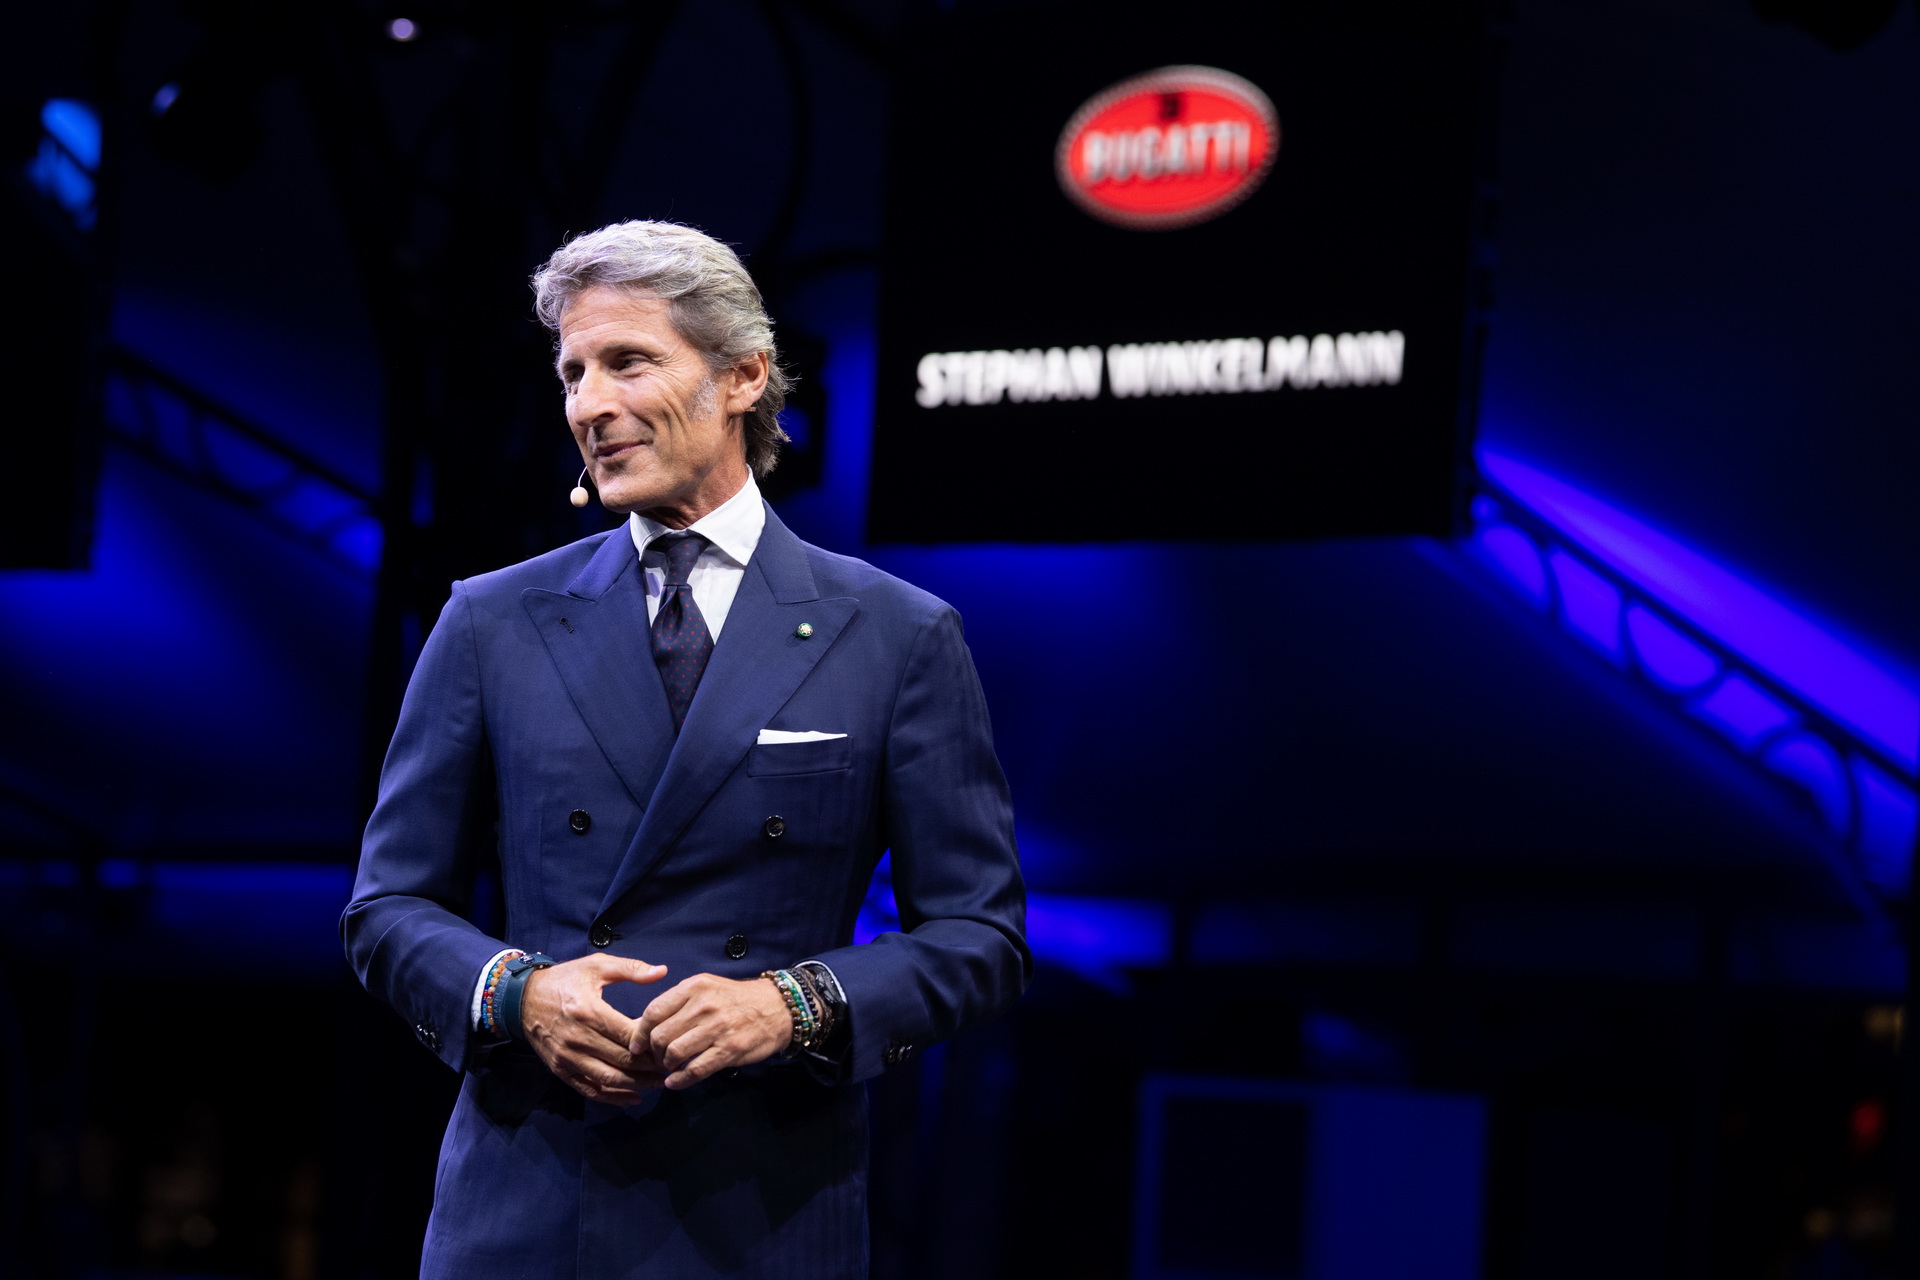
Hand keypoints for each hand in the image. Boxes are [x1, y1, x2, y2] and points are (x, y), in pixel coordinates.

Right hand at [520, 954, 670, 1104]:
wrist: (522, 999)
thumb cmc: (564, 980)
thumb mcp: (596, 966)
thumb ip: (631, 968)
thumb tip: (662, 972)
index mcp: (589, 1012)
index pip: (628, 1035)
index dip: (653, 1043)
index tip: (671, 1044)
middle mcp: (578, 1039)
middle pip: (623, 1061)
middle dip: (651, 1067)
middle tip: (672, 1066)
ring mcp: (567, 1058)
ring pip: (609, 1079)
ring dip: (637, 1085)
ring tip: (660, 1082)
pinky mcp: (561, 1070)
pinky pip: (590, 1090)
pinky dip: (613, 1098)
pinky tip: (634, 1098)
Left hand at [630, 973, 793, 1089]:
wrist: (777, 1008)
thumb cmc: (736, 999)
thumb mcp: (706, 987)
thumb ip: (679, 1001)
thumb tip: (647, 1025)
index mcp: (694, 987)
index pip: (653, 1012)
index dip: (640, 1033)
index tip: (636, 1046)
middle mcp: (703, 1006)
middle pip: (660, 1036)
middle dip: (653, 1053)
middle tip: (657, 1059)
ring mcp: (717, 1028)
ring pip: (674, 1054)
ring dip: (666, 1066)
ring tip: (669, 1068)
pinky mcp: (729, 1049)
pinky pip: (695, 1070)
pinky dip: (680, 1081)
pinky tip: (675, 1082)